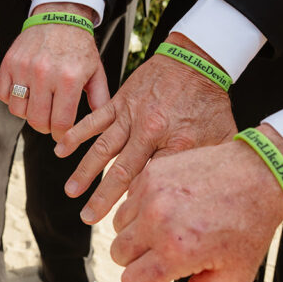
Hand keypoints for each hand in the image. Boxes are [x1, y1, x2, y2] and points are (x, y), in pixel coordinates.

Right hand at [0, 2, 108, 140]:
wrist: (60, 17)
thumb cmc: (80, 48)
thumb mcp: (96, 73)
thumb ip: (100, 101)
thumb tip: (99, 129)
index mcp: (69, 79)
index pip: (60, 123)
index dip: (60, 135)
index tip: (61, 134)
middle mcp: (45, 73)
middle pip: (37, 120)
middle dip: (45, 127)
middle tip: (50, 121)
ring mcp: (24, 67)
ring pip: (17, 110)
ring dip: (27, 113)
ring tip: (37, 104)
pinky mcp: (9, 62)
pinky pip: (3, 94)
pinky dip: (11, 98)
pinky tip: (24, 92)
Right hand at [56, 32, 235, 223]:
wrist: (197, 60)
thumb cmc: (211, 101)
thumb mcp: (222, 136)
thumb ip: (211, 164)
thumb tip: (203, 194)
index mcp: (178, 143)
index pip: (156, 180)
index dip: (140, 202)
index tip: (130, 221)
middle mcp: (151, 131)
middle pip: (123, 171)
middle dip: (103, 198)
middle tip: (88, 218)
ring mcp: (132, 116)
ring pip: (103, 149)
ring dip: (85, 172)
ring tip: (71, 192)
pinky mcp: (120, 102)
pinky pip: (95, 120)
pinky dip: (77, 134)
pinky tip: (60, 149)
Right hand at [110, 124, 282, 281]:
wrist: (259, 175)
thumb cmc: (250, 226)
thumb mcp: (236, 273)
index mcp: (176, 251)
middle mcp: (157, 221)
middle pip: (118, 254)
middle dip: (135, 264)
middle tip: (158, 261)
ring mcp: (151, 194)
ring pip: (119, 227)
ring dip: (133, 236)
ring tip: (161, 235)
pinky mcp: (152, 174)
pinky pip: (128, 200)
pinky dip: (139, 210)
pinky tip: (163, 212)